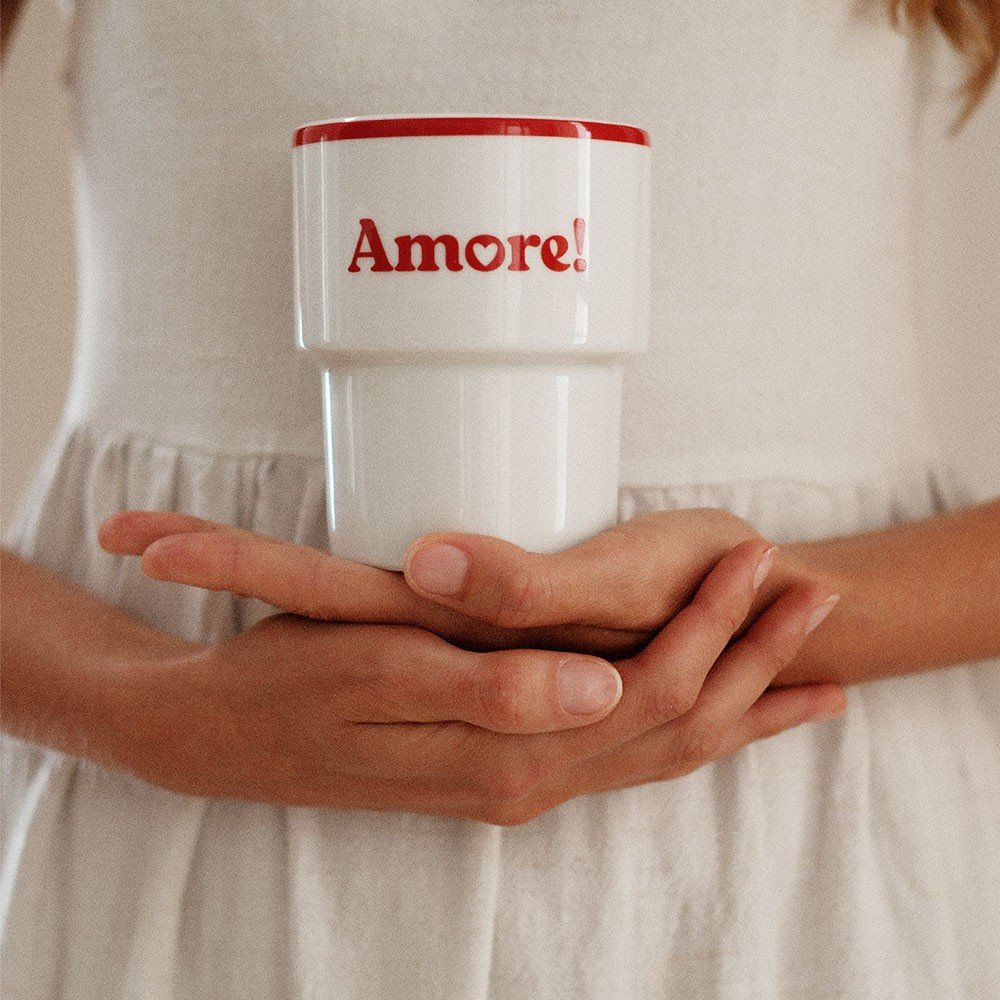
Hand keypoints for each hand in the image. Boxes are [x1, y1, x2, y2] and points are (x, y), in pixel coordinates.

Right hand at [114, 537, 842, 823]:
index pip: (649, 699)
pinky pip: (626, 765)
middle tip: (819, 591)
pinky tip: (736, 714)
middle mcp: (526, 778)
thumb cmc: (294, 681)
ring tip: (818, 657)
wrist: (227, 735)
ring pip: (664, 752)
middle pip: (676, 729)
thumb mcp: (381, 665)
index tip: (765, 558)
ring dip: (745, 703)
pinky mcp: (505, 769)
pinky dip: (699, 737)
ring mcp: (519, 780)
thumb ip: (494, 680)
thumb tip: (598, 686)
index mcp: (504, 751)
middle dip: (754, 663)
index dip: (717, 632)